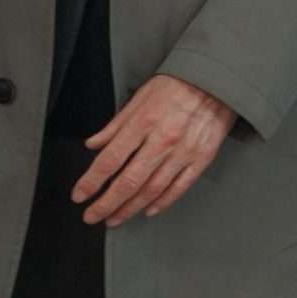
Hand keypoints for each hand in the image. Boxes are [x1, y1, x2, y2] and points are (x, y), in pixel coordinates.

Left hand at [73, 74, 235, 226]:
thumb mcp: (139, 98)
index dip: (91, 182)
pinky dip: (163, 202)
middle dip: (106, 204)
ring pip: (152, 189)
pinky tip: (149, 210)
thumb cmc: (177, 85)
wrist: (217, 79)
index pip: (109, 160)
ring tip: (115, 218)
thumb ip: (115, 125)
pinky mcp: (202, 157)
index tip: (80, 195)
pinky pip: (180, 187)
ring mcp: (184, 151)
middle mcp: (162, 140)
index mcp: (143, 123)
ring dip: (130, 208)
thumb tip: (93, 144)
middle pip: (129, 182)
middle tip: (92, 216)